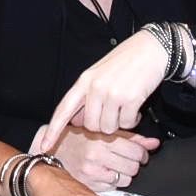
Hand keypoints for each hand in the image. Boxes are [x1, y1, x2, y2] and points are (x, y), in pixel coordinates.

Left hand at [41, 31, 174, 142]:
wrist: (151, 48)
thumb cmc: (126, 61)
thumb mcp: (100, 74)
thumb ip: (87, 97)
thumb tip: (77, 121)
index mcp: (84, 80)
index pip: (63, 109)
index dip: (53, 130)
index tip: (44, 146)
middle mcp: (96, 87)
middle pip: (91, 126)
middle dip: (103, 126)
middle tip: (113, 113)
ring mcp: (113, 93)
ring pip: (109, 128)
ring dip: (119, 123)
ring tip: (125, 107)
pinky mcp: (131, 99)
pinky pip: (128, 124)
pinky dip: (133, 120)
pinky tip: (136, 107)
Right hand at [42, 122, 157, 190]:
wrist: (51, 151)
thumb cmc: (77, 139)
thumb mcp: (102, 131)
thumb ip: (131, 137)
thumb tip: (154, 143)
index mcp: (101, 138)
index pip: (136, 149)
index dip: (142, 152)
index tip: (140, 152)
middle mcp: (97, 156)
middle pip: (134, 166)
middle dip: (135, 163)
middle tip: (128, 158)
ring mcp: (93, 172)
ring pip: (126, 179)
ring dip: (125, 173)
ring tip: (116, 165)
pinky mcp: (90, 185)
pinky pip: (114, 187)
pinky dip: (114, 181)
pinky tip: (106, 172)